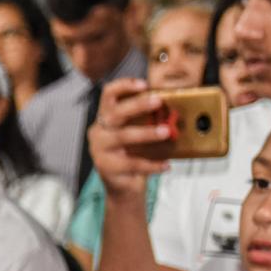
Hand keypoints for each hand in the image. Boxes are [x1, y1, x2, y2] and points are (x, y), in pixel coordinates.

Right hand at [88, 78, 171, 199]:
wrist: (123, 187)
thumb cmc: (132, 156)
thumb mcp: (137, 134)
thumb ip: (147, 121)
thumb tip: (171, 109)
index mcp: (105, 119)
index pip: (108, 95)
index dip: (124, 86)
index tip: (144, 84)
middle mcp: (98, 132)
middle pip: (115, 113)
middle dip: (138, 105)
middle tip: (158, 101)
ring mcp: (100, 150)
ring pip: (123, 136)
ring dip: (147, 133)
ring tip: (166, 132)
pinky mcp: (106, 168)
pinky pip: (132, 163)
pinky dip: (152, 164)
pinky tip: (166, 165)